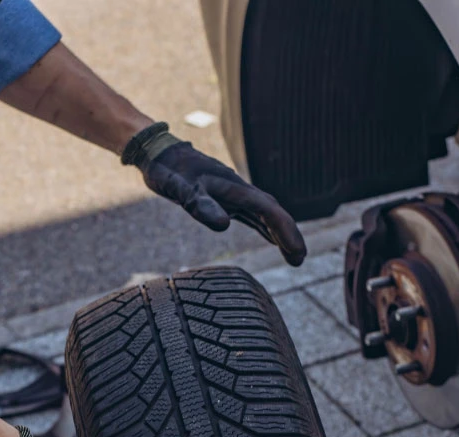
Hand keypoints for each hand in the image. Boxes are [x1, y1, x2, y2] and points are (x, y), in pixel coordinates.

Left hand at [129, 127, 307, 265]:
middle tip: (300, 260)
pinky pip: (252, 215)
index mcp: (234, 188)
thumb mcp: (180, 189)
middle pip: (273, 213)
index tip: (297, 252)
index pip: (268, 211)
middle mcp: (239, 191)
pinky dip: (265, 228)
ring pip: (265, 215)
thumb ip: (201, 205)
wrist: (158, 154)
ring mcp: (234, 195)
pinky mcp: (226, 199)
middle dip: (289, 235)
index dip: (285, 231)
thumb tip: (225, 226)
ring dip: (280, 234)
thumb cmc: (168, 171)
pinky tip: (272, 239)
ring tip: (293, 257)